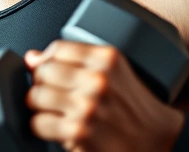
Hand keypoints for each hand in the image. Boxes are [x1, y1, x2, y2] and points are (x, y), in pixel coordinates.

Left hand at [24, 41, 183, 151]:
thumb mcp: (112, 71)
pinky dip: (42, 127)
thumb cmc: (132, 106)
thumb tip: (32, 57)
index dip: (49, 61)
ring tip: (55, 111)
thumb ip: (74, 59)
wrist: (156, 139)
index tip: (52, 72)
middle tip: (54, 95)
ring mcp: (87, 106)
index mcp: (106, 58)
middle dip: (42, 85)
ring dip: (39, 107)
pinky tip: (57, 127)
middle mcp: (97, 79)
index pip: (56, 48)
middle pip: (42, 72)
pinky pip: (39, 123)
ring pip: (35, 97)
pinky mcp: (79, 131)